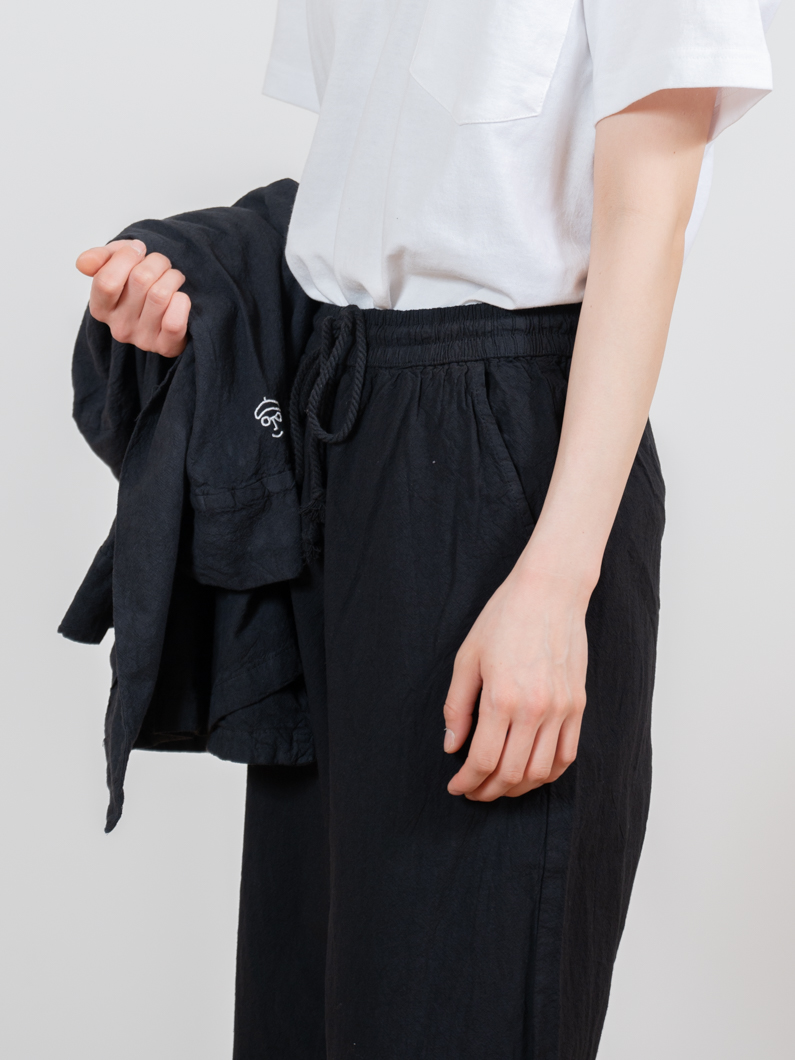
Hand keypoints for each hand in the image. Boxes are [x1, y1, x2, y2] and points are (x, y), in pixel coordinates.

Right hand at [76, 239, 189, 357]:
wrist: (166, 312)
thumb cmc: (138, 286)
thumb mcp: (115, 265)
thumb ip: (97, 259)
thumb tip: (84, 263)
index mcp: (101, 308)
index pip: (106, 281)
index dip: (126, 257)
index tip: (138, 249)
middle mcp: (119, 327)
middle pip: (140, 280)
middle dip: (156, 262)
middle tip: (160, 264)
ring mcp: (142, 339)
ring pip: (161, 295)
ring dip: (173, 277)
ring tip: (172, 278)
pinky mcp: (166, 346)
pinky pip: (174, 320)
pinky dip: (182, 301)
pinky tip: (179, 299)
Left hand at [443, 561, 589, 800]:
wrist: (549, 592)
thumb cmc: (504, 618)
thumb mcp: (467, 658)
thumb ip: (457, 707)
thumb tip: (452, 747)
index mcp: (501, 698)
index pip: (483, 760)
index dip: (467, 782)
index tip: (456, 786)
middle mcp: (534, 709)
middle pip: (512, 773)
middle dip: (488, 790)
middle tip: (473, 791)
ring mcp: (561, 709)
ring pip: (541, 771)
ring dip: (517, 788)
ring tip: (499, 785)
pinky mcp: (578, 705)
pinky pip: (567, 755)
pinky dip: (548, 773)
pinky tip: (531, 774)